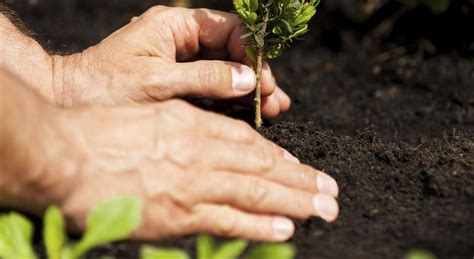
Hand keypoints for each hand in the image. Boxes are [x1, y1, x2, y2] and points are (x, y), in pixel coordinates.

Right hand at [51, 100, 338, 240]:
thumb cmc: (101, 132)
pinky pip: (228, 220)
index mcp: (192, 124)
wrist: (64, 157)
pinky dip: (259, 225)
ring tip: (322, 209)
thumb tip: (214, 143)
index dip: (279, 157)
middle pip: (262, 167)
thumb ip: (186, 128)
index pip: (248, 142)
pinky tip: (285, 228)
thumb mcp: (151, 113)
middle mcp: (200, 153)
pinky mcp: (178, 216)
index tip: (300, 167)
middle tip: (330, 191)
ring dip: (293, 202)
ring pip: (255, 192)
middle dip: (301, 180)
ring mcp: (192, 185)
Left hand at [53, 6, 289, 117]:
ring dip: (247, 90)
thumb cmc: (104, 87)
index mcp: (175, 25)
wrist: (68, 102)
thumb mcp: (157, 82)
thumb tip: (249, 79)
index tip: (264, 82)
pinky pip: (211, 88)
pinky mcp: (177, 84)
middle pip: (232, 51)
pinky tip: (247, 113)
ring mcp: (180, 62)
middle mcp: (181, 40)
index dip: (252, 54)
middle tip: (274, 102)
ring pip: (225, 71)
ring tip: (270, 111)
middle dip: (254, 76)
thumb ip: (205, 78)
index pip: (229, 30)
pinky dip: (230, 101)